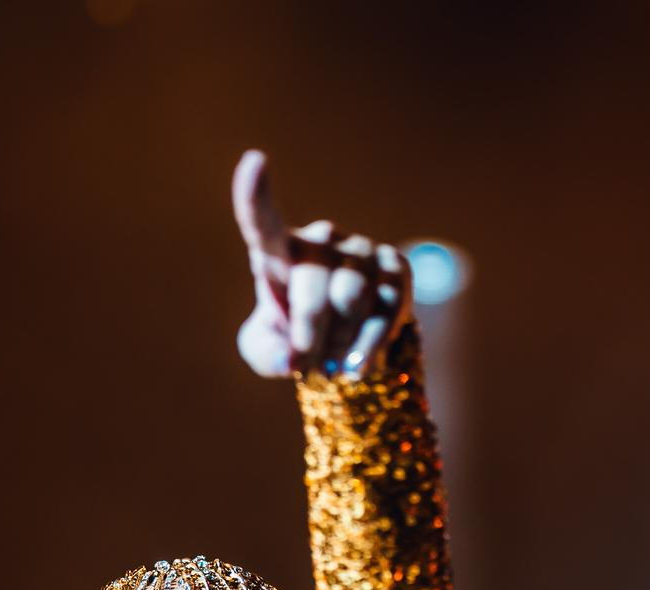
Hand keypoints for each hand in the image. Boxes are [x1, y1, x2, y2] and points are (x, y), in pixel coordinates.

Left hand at [231, 149, 412, 380]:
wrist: (345, 342)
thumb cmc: (295, 339)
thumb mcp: (269, 352)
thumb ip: (267, 355)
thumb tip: (290, 358)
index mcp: (278, 252)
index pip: (263, 223)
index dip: (255, 196)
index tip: (253, 162)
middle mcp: (319, 239)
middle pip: (313, 288)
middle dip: (308, 337)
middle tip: (306, 367)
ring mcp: (360, 248)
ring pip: (351, 299)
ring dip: (339, 344)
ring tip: (332, 364)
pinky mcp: (395, 265)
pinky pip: (386, 307)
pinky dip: (370, 344)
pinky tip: (358, 363)